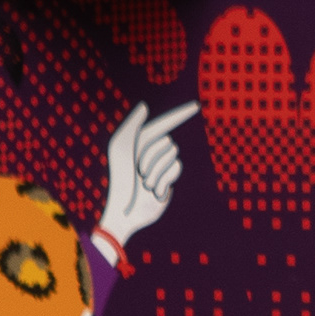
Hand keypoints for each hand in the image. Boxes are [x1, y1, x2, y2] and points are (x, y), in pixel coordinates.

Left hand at [99, 98, 199, 252]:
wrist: (125, 209)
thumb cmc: (118, 179)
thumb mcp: (119, 148)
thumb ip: (131, 125)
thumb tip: (145, 106)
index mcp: (140, 141)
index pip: (164, 123)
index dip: (180, 114)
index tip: (196, 106)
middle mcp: (153, 151)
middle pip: (167, 141)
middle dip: (151, 158)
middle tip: (138, 173)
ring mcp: (162, 165)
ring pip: (174, 154)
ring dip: (157, 170)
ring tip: (145, 183)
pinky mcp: (170, 178)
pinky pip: (177, 168)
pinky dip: (164, 179)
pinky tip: (154, 190)